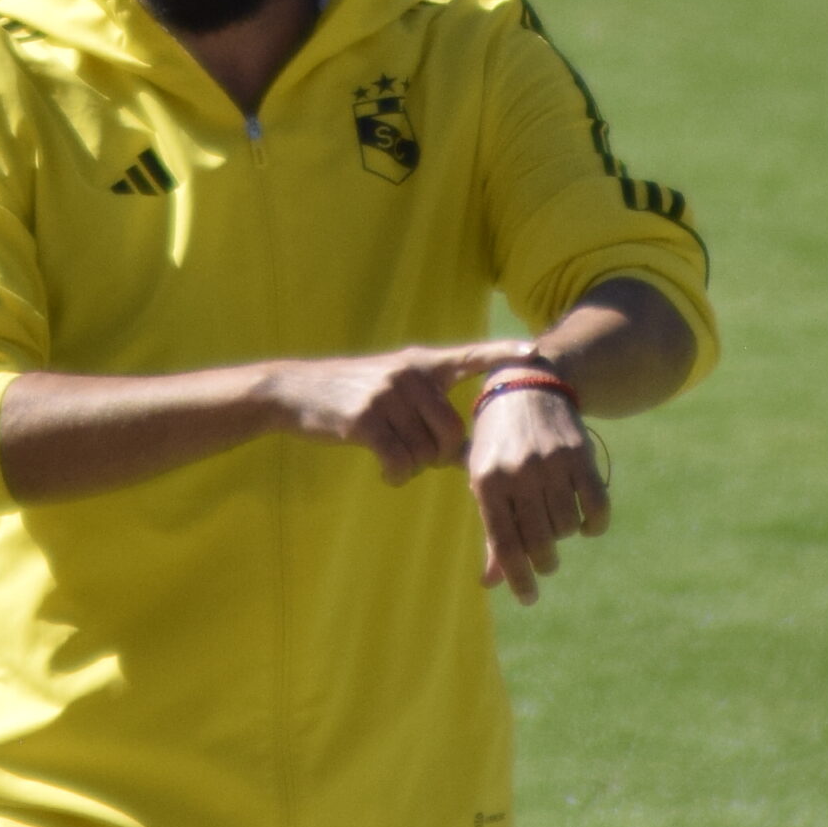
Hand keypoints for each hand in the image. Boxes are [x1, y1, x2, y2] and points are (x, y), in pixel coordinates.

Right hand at [263, 341, 535, 484]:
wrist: (295, 390)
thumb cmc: (351, 393)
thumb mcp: (391, 384)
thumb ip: (429, 407)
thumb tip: (467, 452)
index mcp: (420, 363)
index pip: (469, 356)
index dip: (501, 354)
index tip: (533, 352)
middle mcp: (409, 374)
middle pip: (452, 430)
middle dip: (441, 454)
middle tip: (418, 455)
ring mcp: (386, 395)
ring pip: (426, 451)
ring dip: (414, 466)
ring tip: (395, 458)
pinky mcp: (365, 420)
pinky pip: (399, 461)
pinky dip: (396, 474)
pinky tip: (386, 472)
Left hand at [467, 382, 608, 604]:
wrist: (525, 386)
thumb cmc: (497, 444)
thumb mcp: (485, 480)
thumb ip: (492, 532)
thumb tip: (491, 583)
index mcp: (487, 482)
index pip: (505, 545)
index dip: (518, 578)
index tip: (529, 599)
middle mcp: (518, 473)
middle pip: (539, 542)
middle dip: (545, 561)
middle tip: (546, 560)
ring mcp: (550, 463)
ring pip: (567, 527)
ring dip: (566, 535)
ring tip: (556, 522)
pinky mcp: (580, 455)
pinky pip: (597, 506)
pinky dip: (594, 524)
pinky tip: (586, 524)